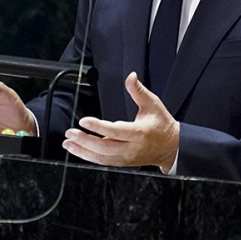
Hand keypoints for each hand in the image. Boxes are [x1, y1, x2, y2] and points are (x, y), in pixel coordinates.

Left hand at [63, 72, 178, 170]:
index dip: (98, 127)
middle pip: (104, 147)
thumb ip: (139, 91)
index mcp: (139, 133)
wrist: (171, 147)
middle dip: (84, 140)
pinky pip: (103, 162)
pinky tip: (78, 150)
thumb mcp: (153, 104)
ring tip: (68, 143)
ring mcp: (126, 157)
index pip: (115, 131)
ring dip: (82, 151)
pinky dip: (89, 157)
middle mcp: (131, 148)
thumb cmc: (162, 125)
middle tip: (70, 132)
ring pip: (101, 158)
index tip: (83, 121)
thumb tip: (130, 77)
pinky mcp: (123, 162)